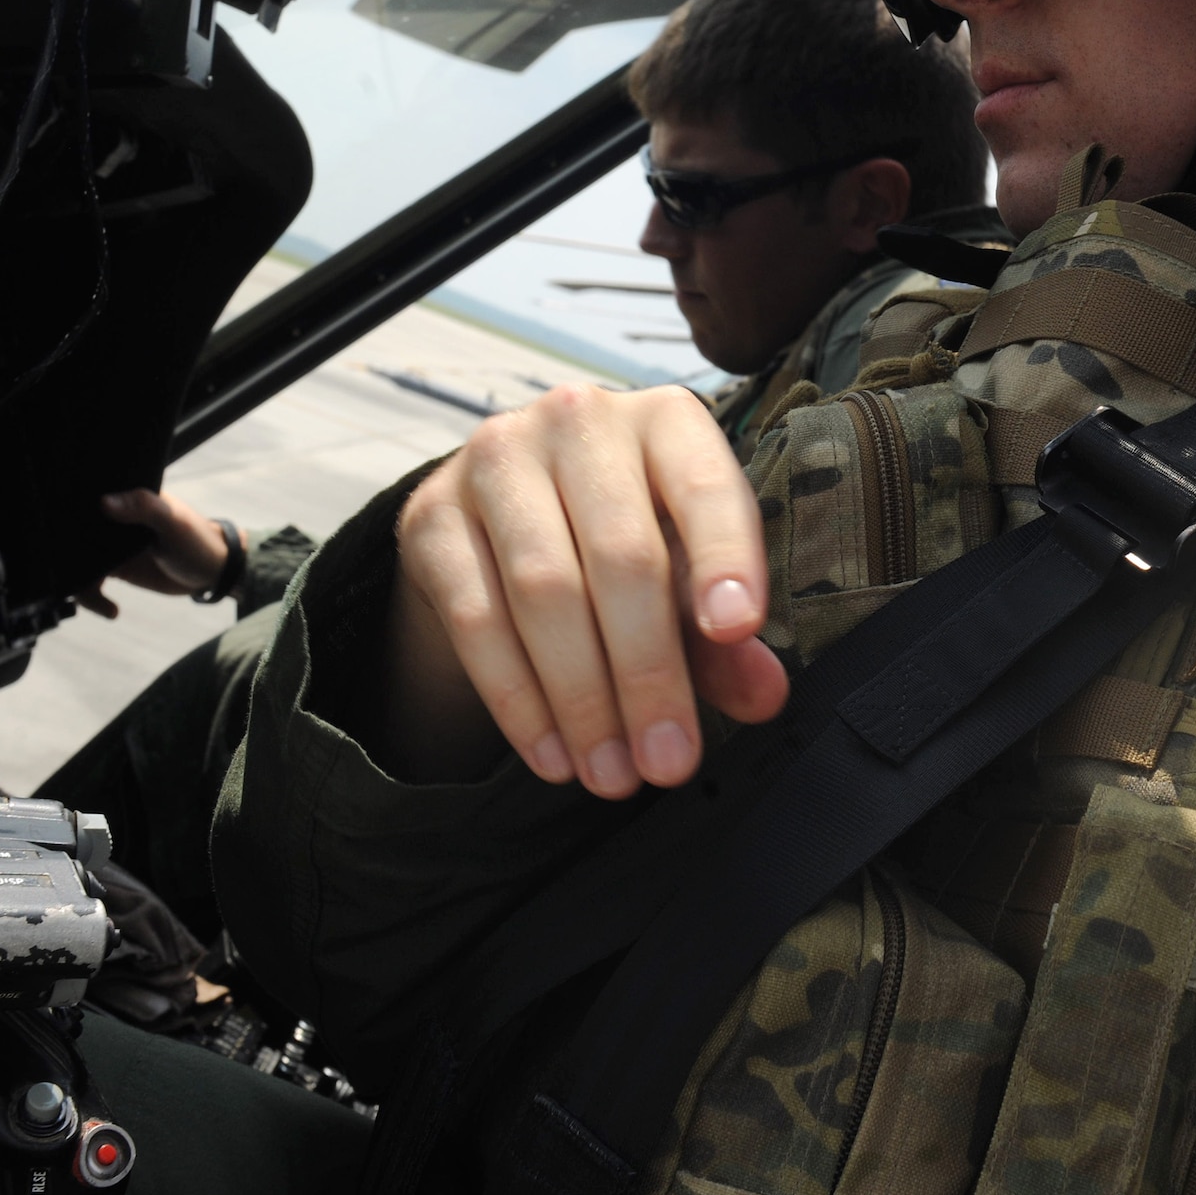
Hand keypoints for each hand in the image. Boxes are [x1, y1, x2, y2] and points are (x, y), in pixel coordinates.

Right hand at [78, 489, 238, 616]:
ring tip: (98, 602)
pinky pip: (90, 583)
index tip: (64, 541)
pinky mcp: (114, 567)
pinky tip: (112, 610)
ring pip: (78, 562)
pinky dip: (92, 598)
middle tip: (78, 579)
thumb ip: (144, 508)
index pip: (86, 503)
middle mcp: (113, 520)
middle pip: (75, 535)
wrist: (213, 572)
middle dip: (66, 556)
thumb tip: (104, 502)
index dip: (69, 519)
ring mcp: (112, 545)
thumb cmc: (198, 541)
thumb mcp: (173, 522)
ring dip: (79, 584)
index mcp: (125, 499)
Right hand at [387, 384, 787, 797]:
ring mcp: (495, 459)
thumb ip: (724, 636)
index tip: (738, 628)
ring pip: (543, 590)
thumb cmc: (626, 537)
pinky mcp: (433, 515)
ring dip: (583, 699)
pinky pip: (476, 617)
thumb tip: (762, 695)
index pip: (705, 484)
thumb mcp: (687, 573)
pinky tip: (553, 754)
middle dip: (648, 672)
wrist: (508, 511)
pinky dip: (518, 699)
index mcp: (665, 420)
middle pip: (620, 553)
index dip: (725, 555)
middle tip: (668, 761)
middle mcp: (578, 421)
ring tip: (613, 774)